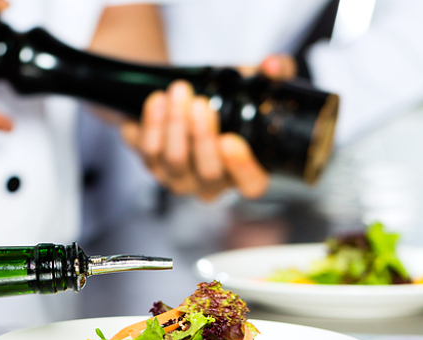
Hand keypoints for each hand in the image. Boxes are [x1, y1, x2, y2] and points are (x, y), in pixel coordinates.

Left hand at [119, 54, 296, 200]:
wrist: (185, 96)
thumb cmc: (228, 97)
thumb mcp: (256, 82)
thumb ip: (276, 72)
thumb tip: (271, 67)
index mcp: (245, 170)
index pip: (252, 185)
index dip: (243, 169)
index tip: (231, 141)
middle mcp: (212, 181)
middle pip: (208, 173)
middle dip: (202, 137)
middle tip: (201, 104)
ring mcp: (180, 177)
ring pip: (175, 161)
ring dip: (176, 125)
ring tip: (179, 92)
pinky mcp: (153, 165)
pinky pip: (150, 151)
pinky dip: (153, 123)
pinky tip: (158, 100)